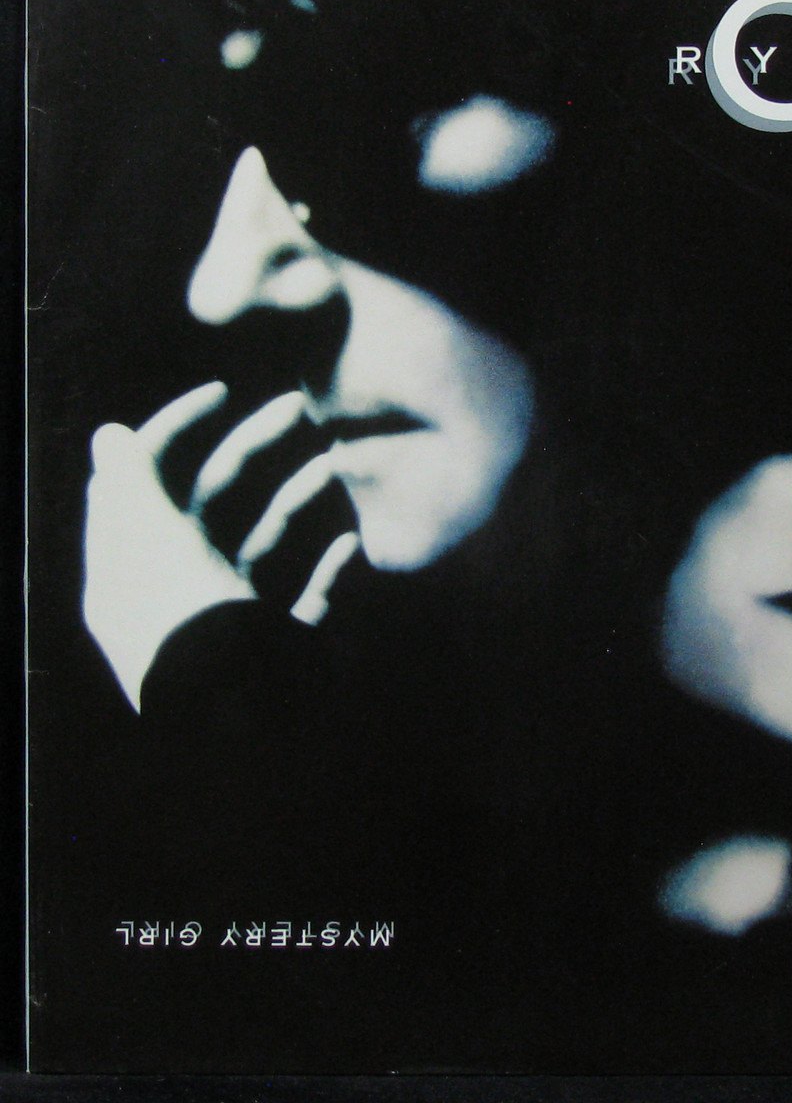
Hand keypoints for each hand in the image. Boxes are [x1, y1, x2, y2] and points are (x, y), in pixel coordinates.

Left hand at [84, 383, 357, 710]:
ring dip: (299, 498)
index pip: (147, 480)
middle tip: (301, 408)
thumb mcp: (148, 544)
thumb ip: (130, 485)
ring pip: (265, 542)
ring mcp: (233, 618)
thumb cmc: (189, 626)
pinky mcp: (281, 646)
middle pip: (214, 501)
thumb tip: (108, 432)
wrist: (239, 728)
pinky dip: (330, 568)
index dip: (176, 428)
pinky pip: (308, 597)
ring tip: (339, 465)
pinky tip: (356, 541)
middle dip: (253, 449)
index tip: (223, 390)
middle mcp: (182, 587)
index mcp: (137, 565)